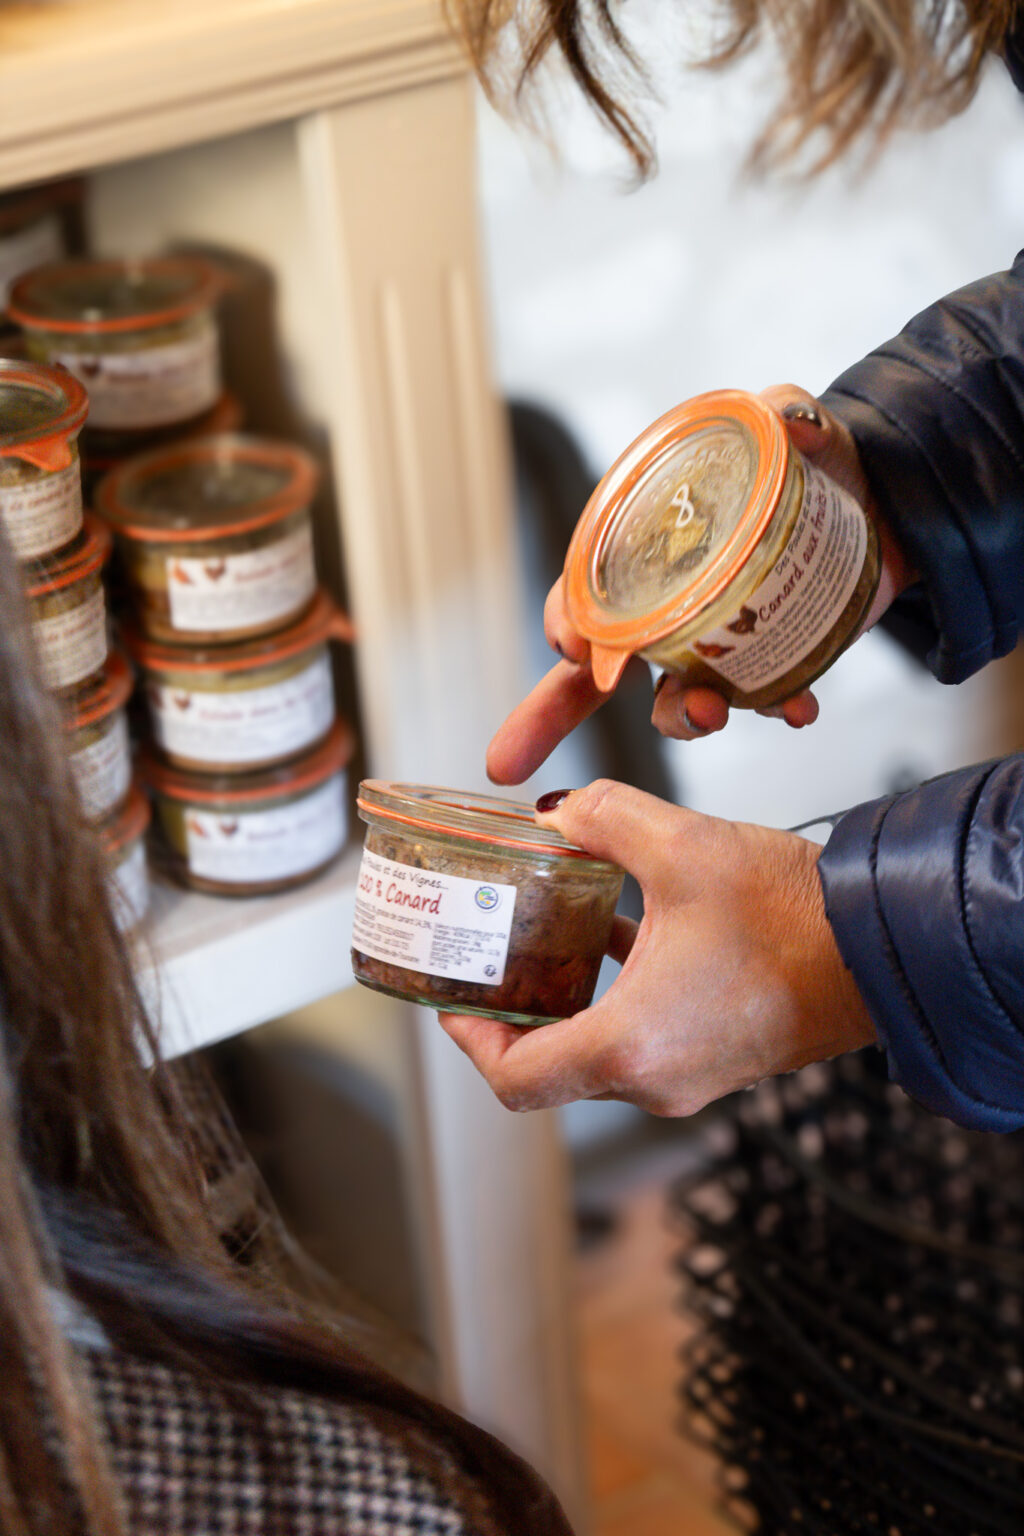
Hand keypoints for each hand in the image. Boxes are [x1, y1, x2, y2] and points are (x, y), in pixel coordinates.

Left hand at [439, 780, 875, 1115]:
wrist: (884, 948)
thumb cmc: (794, 917)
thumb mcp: (682, 847)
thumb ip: (606, 819)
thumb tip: (562, 810)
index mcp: (632, 1044)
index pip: (516, 1077)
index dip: (470, 1040)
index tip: (454, 1001)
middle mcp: (656, 1076)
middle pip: (549, 1066)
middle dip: (514, 1011)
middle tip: (492, 960)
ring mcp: (691, 1075)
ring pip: (598, 1051)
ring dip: (569, 999)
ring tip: (548, 936)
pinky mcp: (719, 1057)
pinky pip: (644, 1039)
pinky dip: (618, 996)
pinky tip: (621, 928)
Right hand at [486, 385, 914, 785]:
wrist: (883, 500)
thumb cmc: (815, 458)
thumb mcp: (797, 422)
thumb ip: (790, 412)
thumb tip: (790, 423)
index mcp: (649, 543)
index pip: (582, 588)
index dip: (564, 620)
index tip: (572, 648)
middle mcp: (667, 602)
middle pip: (591, 666)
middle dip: (546, 717)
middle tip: (511, 760)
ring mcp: (713, 640)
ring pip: (671, 698)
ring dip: (681, 717)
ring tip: (710, 711)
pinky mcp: (765, 662)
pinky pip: (756, 700)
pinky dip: (774, 708)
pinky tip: (798, 709)